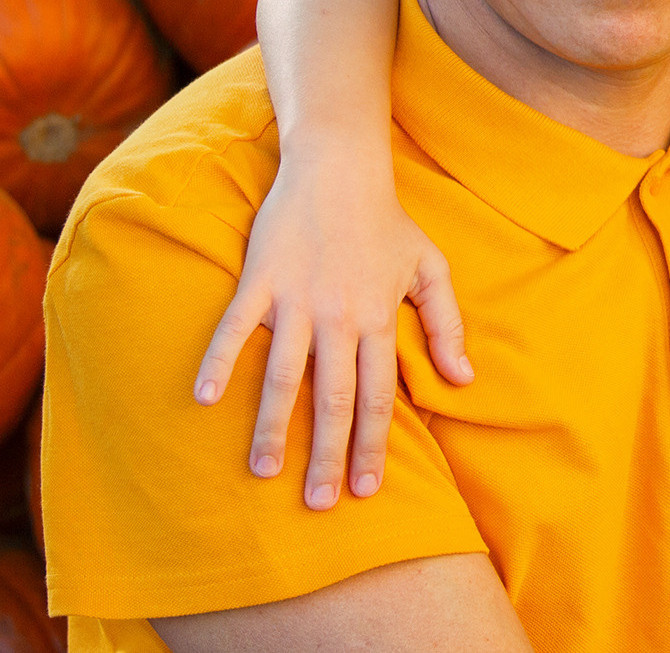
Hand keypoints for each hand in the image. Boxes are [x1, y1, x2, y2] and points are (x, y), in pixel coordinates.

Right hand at [191, 148, 472, 510]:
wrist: (340, 166)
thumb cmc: (387, 221)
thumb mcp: (430, 268)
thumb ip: (447, 326)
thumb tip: (463, 379)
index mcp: (380, 318)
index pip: (379, 396)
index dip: (372, 444)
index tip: (365, 489)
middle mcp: (340, 316)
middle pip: (334, 397)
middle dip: (327, 454)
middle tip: (318, 503)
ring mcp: (298, 298)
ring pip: (285, 374)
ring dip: (273, 426)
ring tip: (265, 472)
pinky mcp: (261, 278)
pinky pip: (236, 327)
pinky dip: (220, 361)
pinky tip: (205, 399)